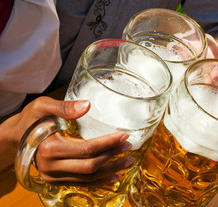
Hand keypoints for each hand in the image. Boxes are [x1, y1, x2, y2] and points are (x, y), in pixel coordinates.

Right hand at [3, 96, 133, 184]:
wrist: (15, 137)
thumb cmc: (31, 120)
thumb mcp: (43, 106)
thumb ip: (64, 107)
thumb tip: (87, 105)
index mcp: (49, 149)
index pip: (87, 149)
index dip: (108, 143)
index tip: (124, 135)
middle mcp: (51, 167)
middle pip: (90, 166)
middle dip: (113, 156)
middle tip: (129, 146)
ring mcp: (54, 177)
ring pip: (89, 178)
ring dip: (111, 170)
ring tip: (128, 161)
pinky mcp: (56, 181)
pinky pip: (82, 184)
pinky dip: (100, 181)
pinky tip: (114, 176)